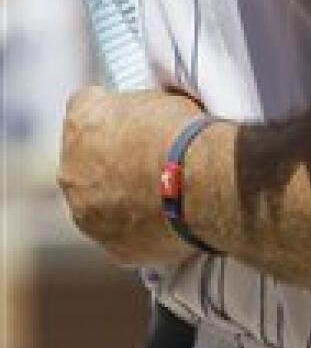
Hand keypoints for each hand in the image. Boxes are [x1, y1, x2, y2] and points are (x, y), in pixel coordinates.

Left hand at [58, 85, 204, 265]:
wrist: (202, 184)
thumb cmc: (184, 136)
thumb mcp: (159, 100)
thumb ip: (135, 112)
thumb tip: (144, 120)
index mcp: (81, 123)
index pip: (85, 107)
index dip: (111, 112)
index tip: (132, 119)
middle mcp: (71, 170)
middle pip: (84, 162)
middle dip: (109, 161)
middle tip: (148, 160)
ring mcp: (87, 214)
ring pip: (98, 204)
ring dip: (120, 198)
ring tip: (162, 194)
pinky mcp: (113, 247)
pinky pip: (122, 235)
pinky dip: (139, 228)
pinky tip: (168, 218)